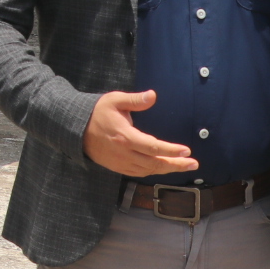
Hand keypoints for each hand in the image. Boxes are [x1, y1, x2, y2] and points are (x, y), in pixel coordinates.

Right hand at [81, 90, 199, 177]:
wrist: (76, 129)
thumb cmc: (98, 112)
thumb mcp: (114, 100)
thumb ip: (135, 100)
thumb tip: (153, 96)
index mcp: (125, 136)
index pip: (154, 147)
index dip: (171, 150)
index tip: (187, 150)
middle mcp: (124, 153)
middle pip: (155, 163)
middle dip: (176, 164)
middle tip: (194, 164)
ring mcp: (121, 162)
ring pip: (149, 170)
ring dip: (167, 169)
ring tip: (184, 166)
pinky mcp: (118, 167)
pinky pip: (139, 172)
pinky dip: (153, 171)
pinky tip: (163, 168)